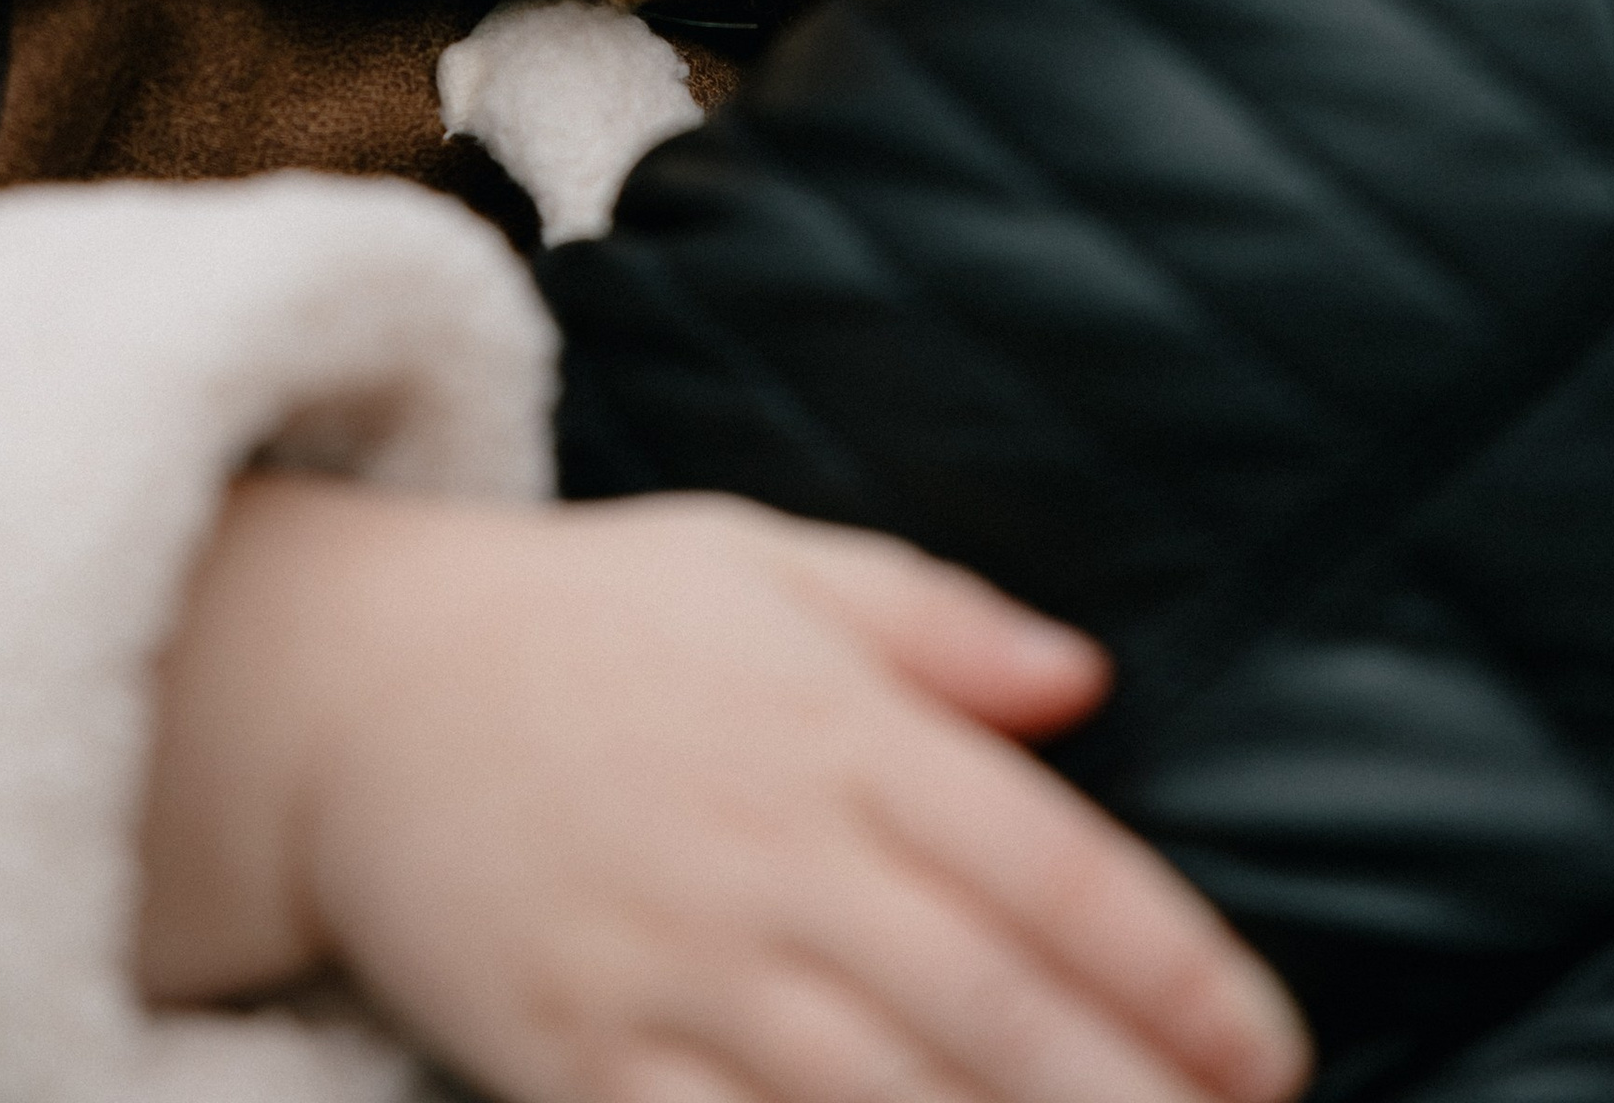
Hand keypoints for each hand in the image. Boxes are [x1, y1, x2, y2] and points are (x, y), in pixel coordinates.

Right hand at [137, 479, 1307, 1102]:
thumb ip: (931, 621)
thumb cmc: (583, 621)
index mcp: (830, 727)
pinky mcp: (580, 1062)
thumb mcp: (759, 561)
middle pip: (989, 1011)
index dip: (1171, 969)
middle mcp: (768, 857)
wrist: (346, 685)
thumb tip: (1087, 678)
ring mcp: (672, 971)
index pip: (1044, 863)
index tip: (1267, 1054)